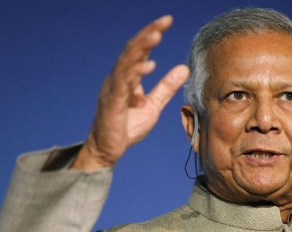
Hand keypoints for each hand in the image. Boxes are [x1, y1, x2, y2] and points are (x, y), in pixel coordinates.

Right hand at [72, 15, 189, 169]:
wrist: (107, 150)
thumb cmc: (127, 127)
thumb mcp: (153, 105)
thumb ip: (166, 87)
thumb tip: (184, 68)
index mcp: (127, 77)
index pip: (139, 50)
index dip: (151, 34)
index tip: (167, 21)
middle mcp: (117, 79)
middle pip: (131, 50)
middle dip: (147, 34)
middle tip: (164, 21)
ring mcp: (113, 90)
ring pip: (126, 63)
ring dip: (141, 48)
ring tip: (156, 36)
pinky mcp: (111, 104)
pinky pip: (122, 85)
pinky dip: (135, 74)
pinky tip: (148, 66)